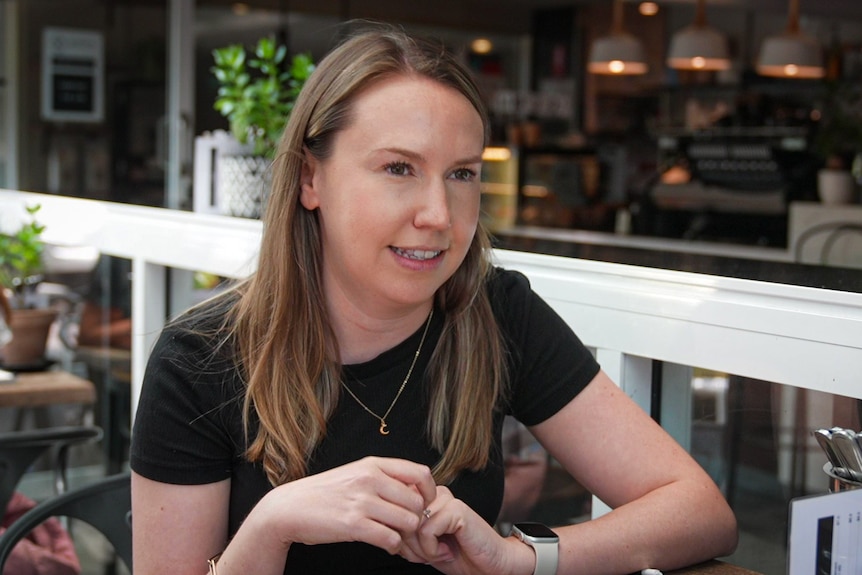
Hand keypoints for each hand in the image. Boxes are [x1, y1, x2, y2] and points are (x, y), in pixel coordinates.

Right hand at [257, 456, 435, 553]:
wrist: (290, 508)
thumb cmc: (325, 493)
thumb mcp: (355, 474)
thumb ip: (384, 478)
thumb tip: (415, 490)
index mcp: (373, 464)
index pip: (420, 473)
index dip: (429, 492)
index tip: (424, 505)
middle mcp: (370, 479)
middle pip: (418, 501)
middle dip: (418, 518)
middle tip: (408, 527)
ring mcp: (362, 501)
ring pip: (408, 521)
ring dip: (406, 534)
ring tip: (396, 535)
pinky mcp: (353, 525)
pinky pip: (391, 539)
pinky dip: (393, 546)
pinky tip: (385, 544)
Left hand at [399, 486, 534, 574]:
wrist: (490, 566)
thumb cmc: (456, 555)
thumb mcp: (421, 544)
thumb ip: (403, 532)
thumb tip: (384, 526)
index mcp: (425, 499)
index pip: (394, 511)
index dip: (399, 537)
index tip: (416, 552)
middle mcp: (434, 494)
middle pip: (401, 517)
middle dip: (408, 545)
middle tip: (427, 555)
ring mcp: (446, 499)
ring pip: (412, 523)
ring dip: (420, 548)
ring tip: (438, 554)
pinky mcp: (456, 508)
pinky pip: (426, 529)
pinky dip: (432, 549)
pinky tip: (447, 552)